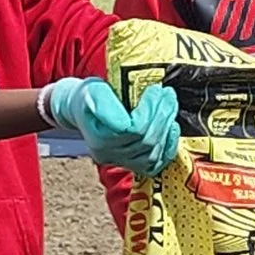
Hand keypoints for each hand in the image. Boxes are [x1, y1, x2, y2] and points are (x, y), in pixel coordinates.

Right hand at [41, 77, 181, 172]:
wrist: (82, 111)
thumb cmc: (87, 98)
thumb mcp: (92, 90)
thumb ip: (107, 99)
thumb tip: (131, 105)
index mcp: (98, 137)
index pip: (132, 129)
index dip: (149, 110)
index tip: (155, 90)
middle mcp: (109, 154)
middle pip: (146, 139)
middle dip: (162, 114)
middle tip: (167, 93)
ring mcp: (122, 162)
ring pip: (154, 151)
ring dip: (166, 126)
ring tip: (169, 104)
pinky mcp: (133, 164)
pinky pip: (157, 163)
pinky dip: (168, 145)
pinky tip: (172, 128)